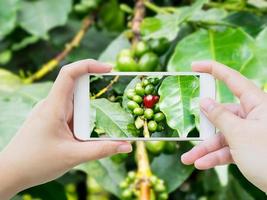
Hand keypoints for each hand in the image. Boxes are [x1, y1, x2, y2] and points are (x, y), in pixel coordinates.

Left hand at [0, 59, 131, 198]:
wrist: (10, 173)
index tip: (109, 68)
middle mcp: (52, 105)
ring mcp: (51, 113)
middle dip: (97, 90)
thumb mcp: (73, 156)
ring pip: (76, 102)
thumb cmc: (35, 163)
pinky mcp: (53, 122)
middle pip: (77, 87)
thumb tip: (127, 146)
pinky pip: (72, 113)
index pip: (69, 74)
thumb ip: (102, 150)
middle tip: (117, 97)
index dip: (89, 65)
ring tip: (107, 120)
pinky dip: (85, 118)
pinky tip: (91, 131)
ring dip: (92, 108)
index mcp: (53, 107)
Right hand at [181, 60, 266, 191]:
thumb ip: (219, 116)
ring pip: (222, 136)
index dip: (213, 70)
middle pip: (222, 115)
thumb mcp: (239, 134)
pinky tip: (202, 164)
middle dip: (204, 128)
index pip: (232, 79)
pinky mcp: (249, 148)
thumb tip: (204, 102)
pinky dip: (215, 156)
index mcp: (257, 104)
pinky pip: (228, 149)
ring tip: (189, 159)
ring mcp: (251, 132)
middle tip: (188, 132)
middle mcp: (254, 115)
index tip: (195, 66)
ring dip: (205, 148)